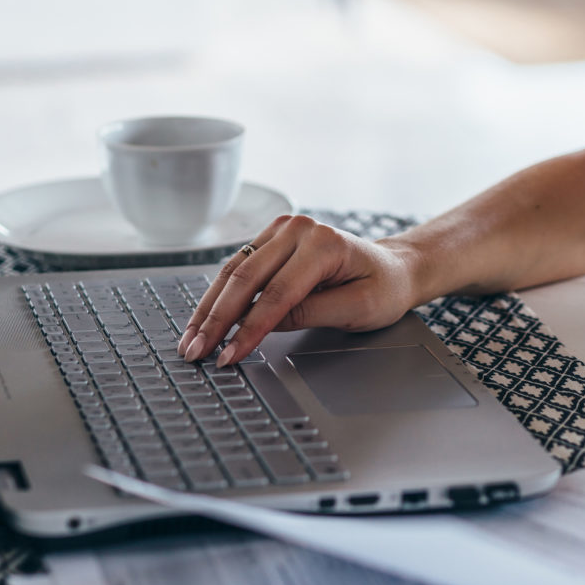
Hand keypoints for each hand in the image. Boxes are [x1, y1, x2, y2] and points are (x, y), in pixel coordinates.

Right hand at [179, 215, 420, 364]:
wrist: (393, 268)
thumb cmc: (383, 288)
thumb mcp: (357, 308)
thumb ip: (310, 313)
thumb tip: (263, 324)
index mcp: (324, 244)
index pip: (276, 293)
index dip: (248, 328)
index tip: (228, 355)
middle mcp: (299, 229)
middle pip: (246, 278)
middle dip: (216, 319)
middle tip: (195, 351)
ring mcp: (283, 230)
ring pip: (234, 271)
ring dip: (209, 308)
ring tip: (190, 339)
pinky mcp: (272, 238)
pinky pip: (238, 266)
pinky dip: (219, 294)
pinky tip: (204, 319)